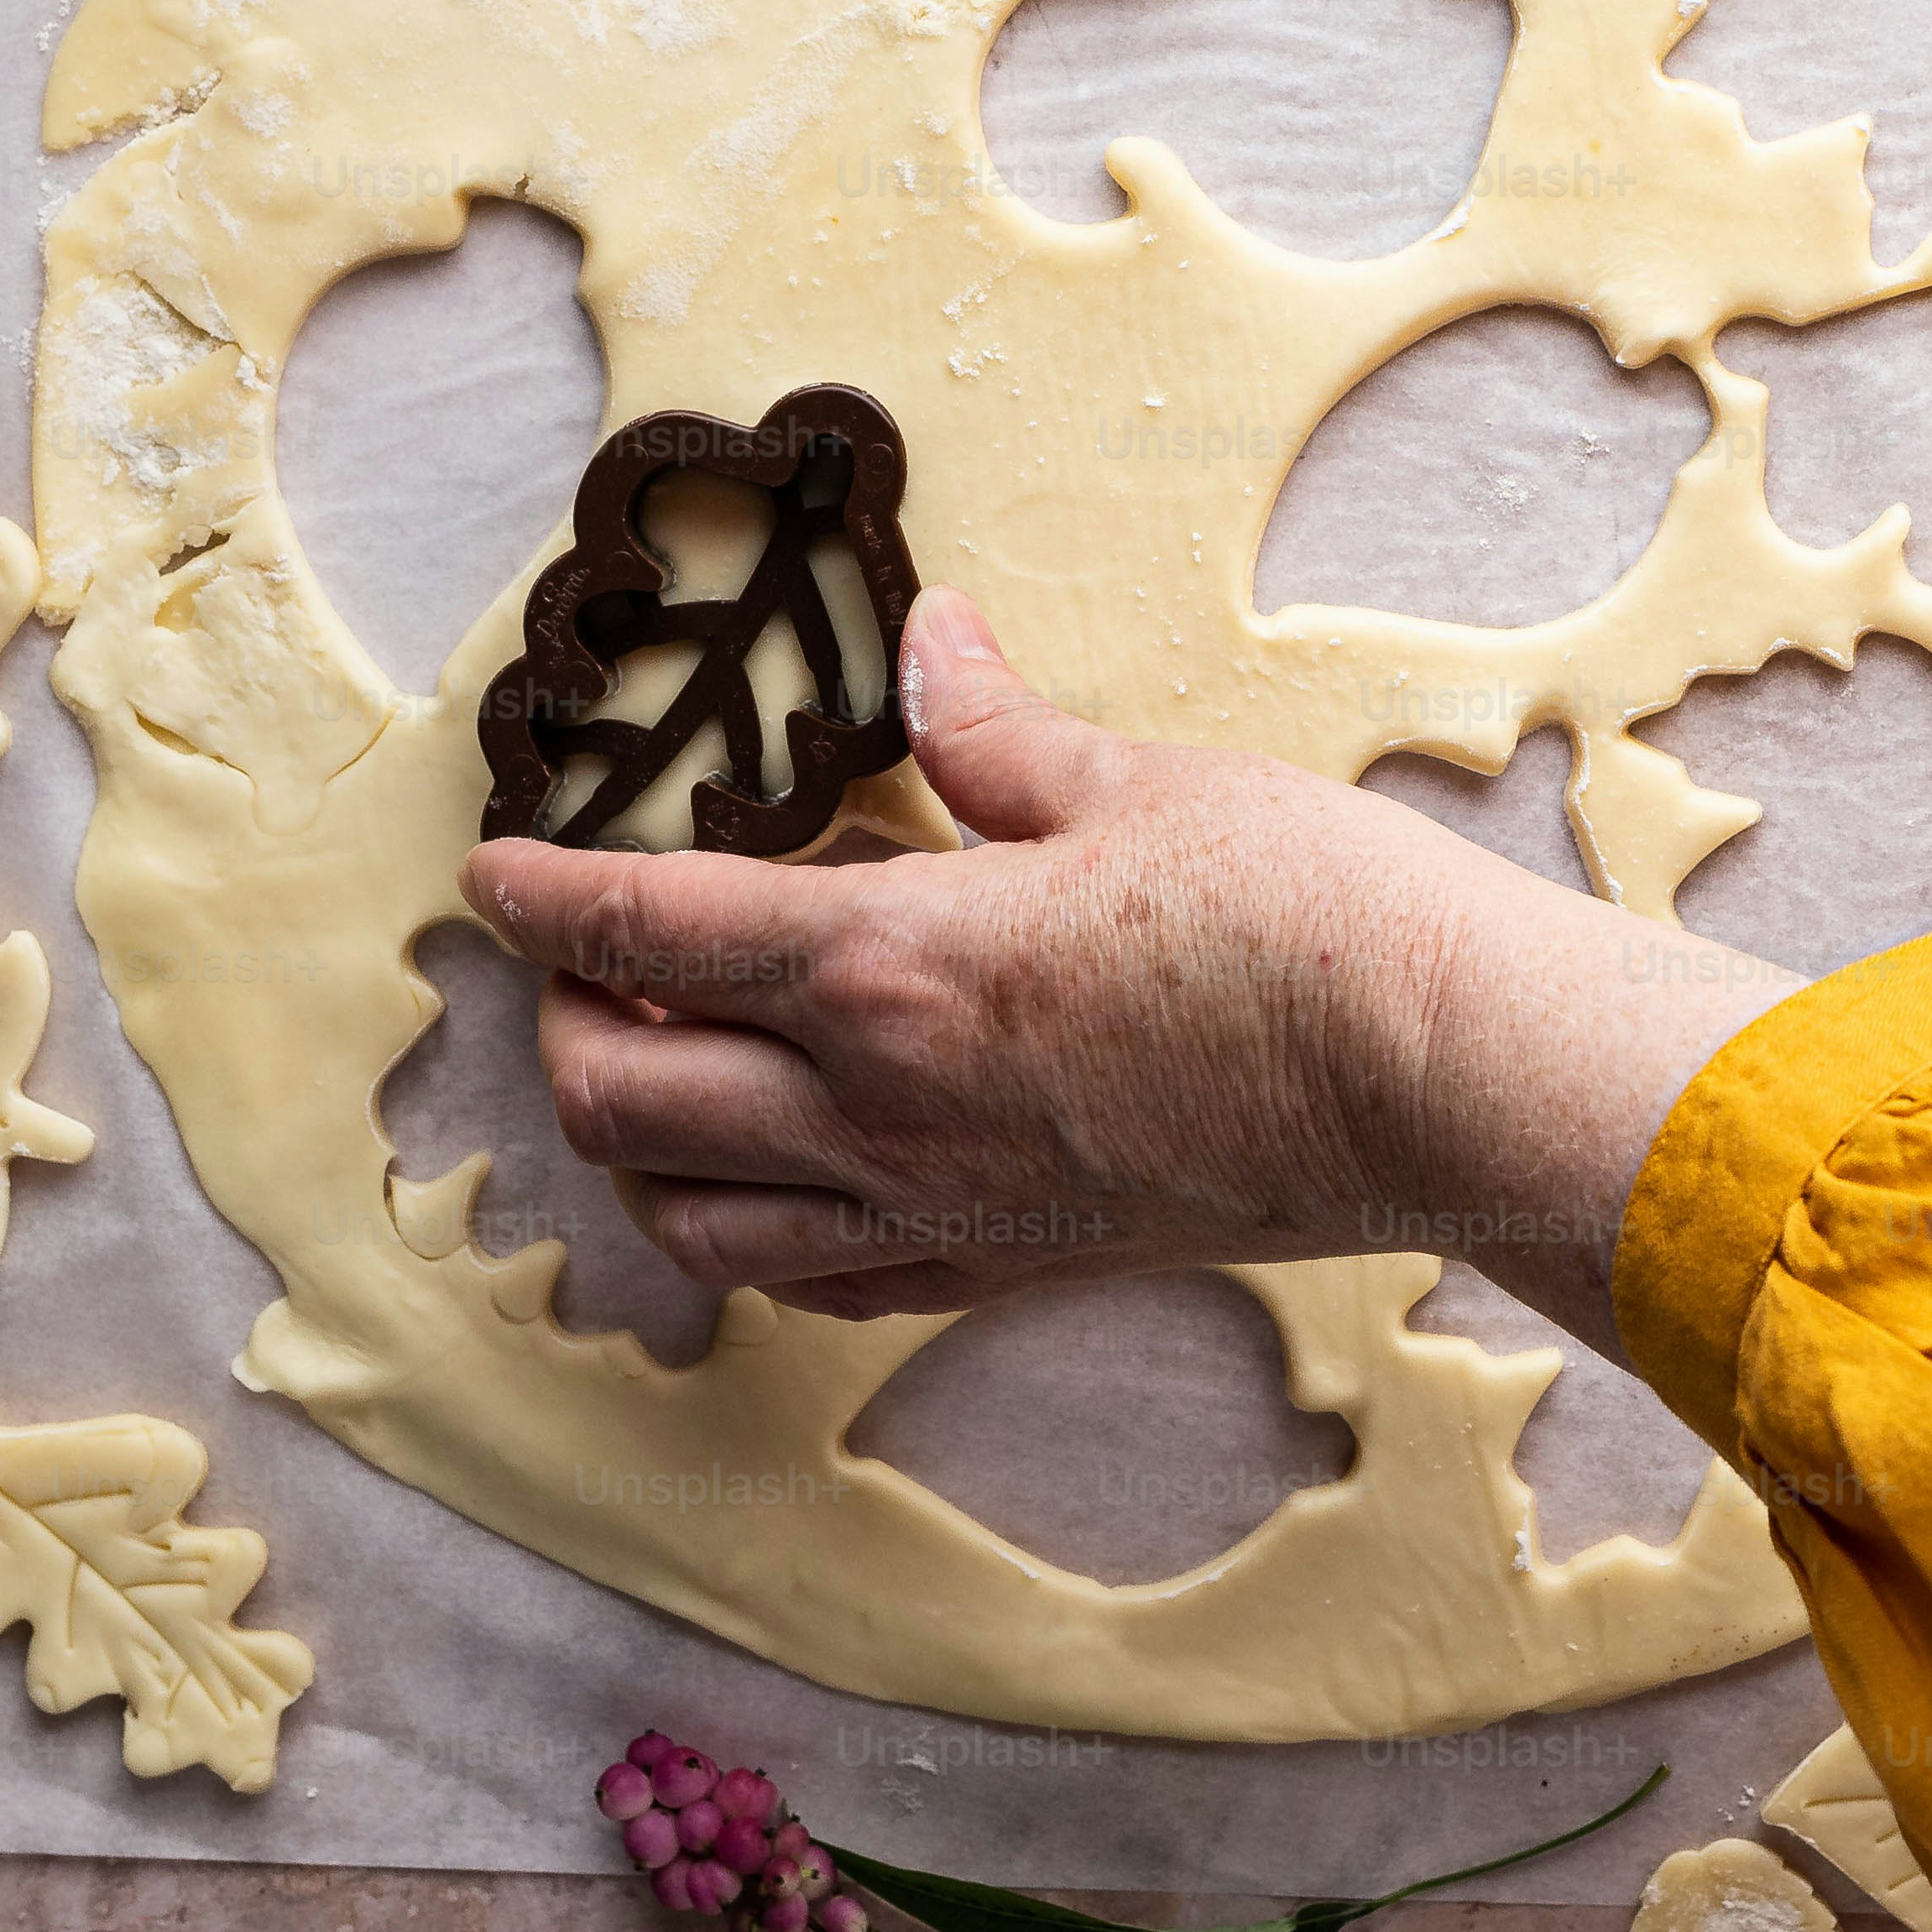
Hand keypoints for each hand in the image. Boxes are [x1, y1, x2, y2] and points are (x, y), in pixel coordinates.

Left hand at [457, 591, 1803, 1358]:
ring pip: (691, 1220)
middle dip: (564, 1027)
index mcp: (892, 962)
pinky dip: (748, 1239)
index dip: (543, 898)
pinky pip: (815, 1285)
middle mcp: (880, 1105)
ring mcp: (938, 1206)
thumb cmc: (1307, 916)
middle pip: (621, 1099)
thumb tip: (934, 645)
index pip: (645, 932)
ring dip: (635, 1149)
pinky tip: (769, 1185)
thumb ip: (998, 733)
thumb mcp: (1140, 782)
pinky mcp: (1006, 1265)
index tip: (493, 872)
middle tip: (584, 963)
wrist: (1437, 1081)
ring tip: (655, 1072)